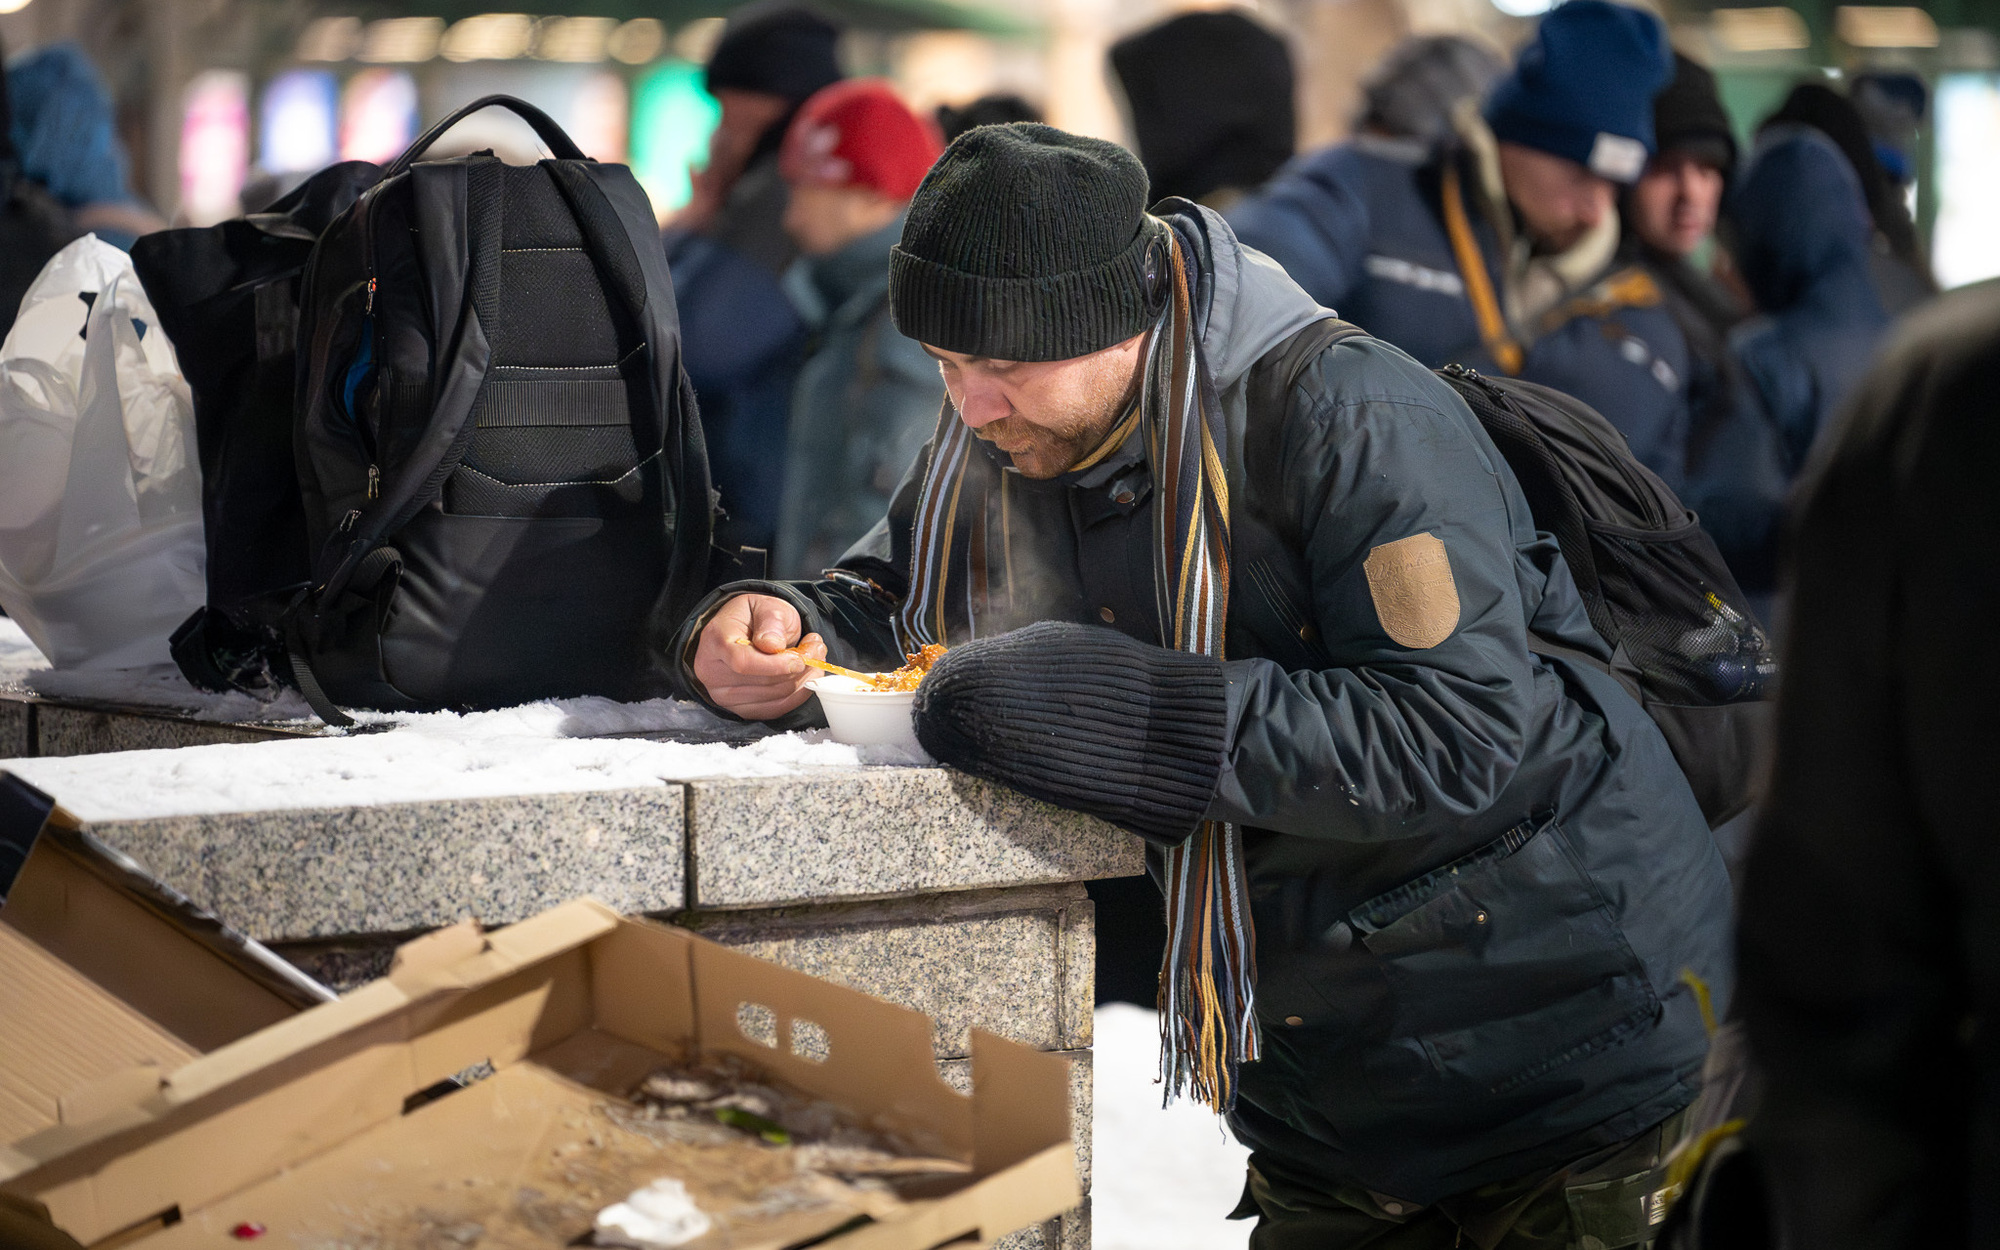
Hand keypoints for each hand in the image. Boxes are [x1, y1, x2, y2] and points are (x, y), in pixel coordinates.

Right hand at [691, 594, 827, 719]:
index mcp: (715, 640)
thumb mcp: (765, 605)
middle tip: (816, 648)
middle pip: (763, 682)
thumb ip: (771, 621)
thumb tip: (774, 645)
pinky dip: (798, 694)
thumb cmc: (754, 617)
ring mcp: (723, 694)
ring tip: (812, 657)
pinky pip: (776, 709)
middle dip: (799, 668)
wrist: (744, 631)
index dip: (776, 664)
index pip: (743, 662)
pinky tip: (805, 676)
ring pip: (775, 696)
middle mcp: (712, 671)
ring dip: (802, 679)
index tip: (800, 657)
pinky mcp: (739, 708)